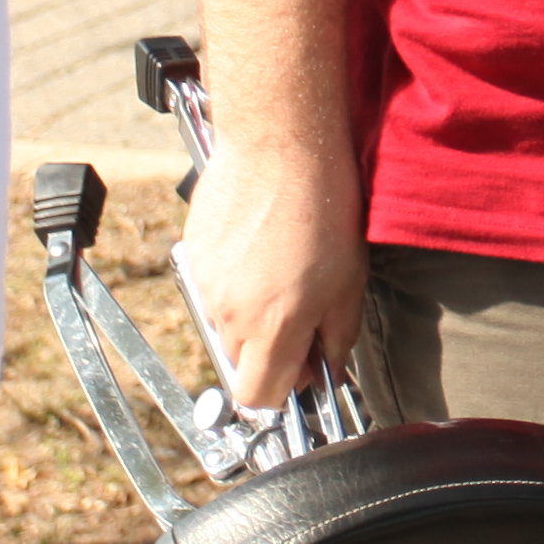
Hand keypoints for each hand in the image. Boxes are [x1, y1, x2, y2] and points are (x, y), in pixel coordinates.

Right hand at [179, 131, 365, 413]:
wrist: (281, 146)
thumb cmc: (323, 209)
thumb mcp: (350, 282)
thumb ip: (337, 338)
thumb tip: (328, 368)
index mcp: (271, 328)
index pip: (258, 397)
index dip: (284, 390)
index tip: (303, 368)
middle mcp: (230, 313)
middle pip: (241, 362)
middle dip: (268, 351)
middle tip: (300, 313)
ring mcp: (206, 283)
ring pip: (225, 324)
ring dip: (250, 314)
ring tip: (281, 270)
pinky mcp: (193, 253)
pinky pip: (212, 286)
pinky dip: (233, 280)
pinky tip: (260, 246)